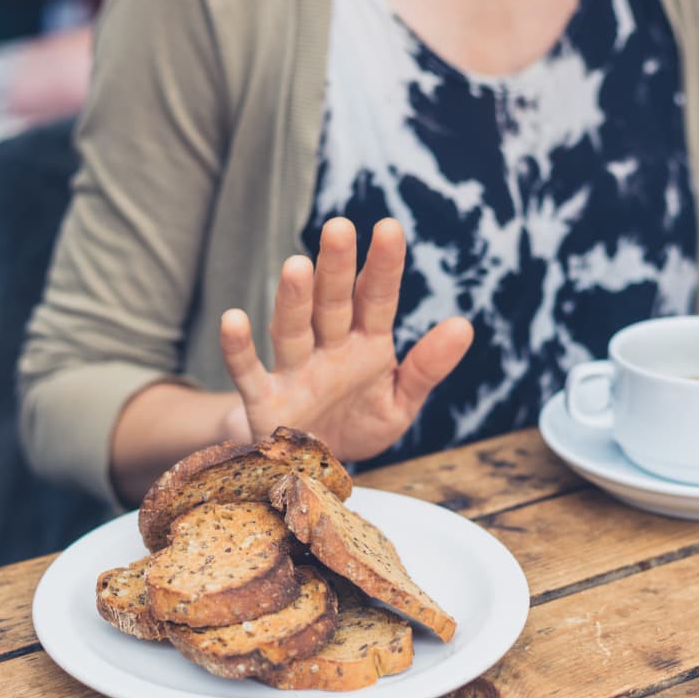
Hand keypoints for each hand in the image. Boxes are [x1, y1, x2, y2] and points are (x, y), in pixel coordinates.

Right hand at [218, 217, 473, 461]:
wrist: (315, 470)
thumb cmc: (359, 423)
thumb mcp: (401, 401)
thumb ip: (428, 367)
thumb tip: (464, 326)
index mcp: (366, 344)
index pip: (376, 298)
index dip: (383, 266)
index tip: (389, 228)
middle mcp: (328, 349)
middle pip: (332, 303)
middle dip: (335, 268)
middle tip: (338, 227)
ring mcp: (294, 371)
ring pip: (293, 329)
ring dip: (294, 299)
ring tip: (296, 266)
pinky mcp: (265, 401)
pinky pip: (248, 372)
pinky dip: (239, 349)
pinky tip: (233, 320)